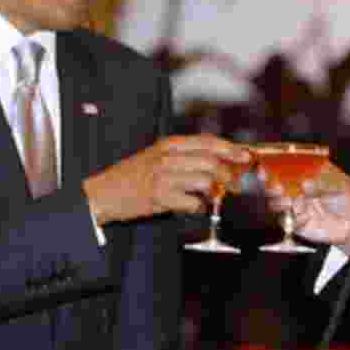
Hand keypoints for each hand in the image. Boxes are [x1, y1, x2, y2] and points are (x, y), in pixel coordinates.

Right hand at [82, 134, 251, 225]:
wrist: (103, 193)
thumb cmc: (133, 177)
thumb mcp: (157, 157)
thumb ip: (185, 156)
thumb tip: (218, 160)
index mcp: (169, 145)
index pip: (208, 142)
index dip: (231, 149)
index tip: (247, 156)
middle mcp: (167, 157)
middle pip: (212, 162)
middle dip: (230, 175)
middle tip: (236, 186)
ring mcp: (163, 176)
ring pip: (206, 181)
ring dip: (214, 193)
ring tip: (209, 198)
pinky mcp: (160, 196)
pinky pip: (193, 202)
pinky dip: (198, 207)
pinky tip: (191, 207)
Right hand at [260, 162, 349, 254]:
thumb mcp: (340, 185)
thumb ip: (322, 184)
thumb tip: (305, 184)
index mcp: (309, 173)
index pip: (288, 165)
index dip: (276, 164)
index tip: (267, 163)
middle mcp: (300, 188)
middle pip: (277, 183)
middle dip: (270, 181)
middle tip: (271, 182)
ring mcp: (298, 205)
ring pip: (277, 201)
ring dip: (278, 200)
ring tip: (287, 200)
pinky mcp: (298, 222)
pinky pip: (286, 220)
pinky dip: (289, 217)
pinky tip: (300, 215)